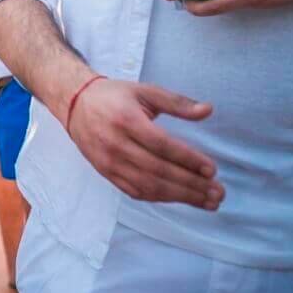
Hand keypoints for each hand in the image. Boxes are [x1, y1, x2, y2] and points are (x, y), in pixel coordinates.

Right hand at [67, 77, 223, 208]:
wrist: (74, 105)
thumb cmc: (114, 96)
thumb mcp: (145, 91)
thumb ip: (177, 102)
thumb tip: (207, 110)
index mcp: (126, 120)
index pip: (162, 145)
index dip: (188, 159)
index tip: (212, 169)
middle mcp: (116, 144)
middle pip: (158, 170)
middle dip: (191, 185)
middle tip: (218, 192)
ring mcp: (109, 162)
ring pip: (148, 186)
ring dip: (181, 196)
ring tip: (207, 201)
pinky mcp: (106, 173)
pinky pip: (136, 191)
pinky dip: (161, 198)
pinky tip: (181, 198)